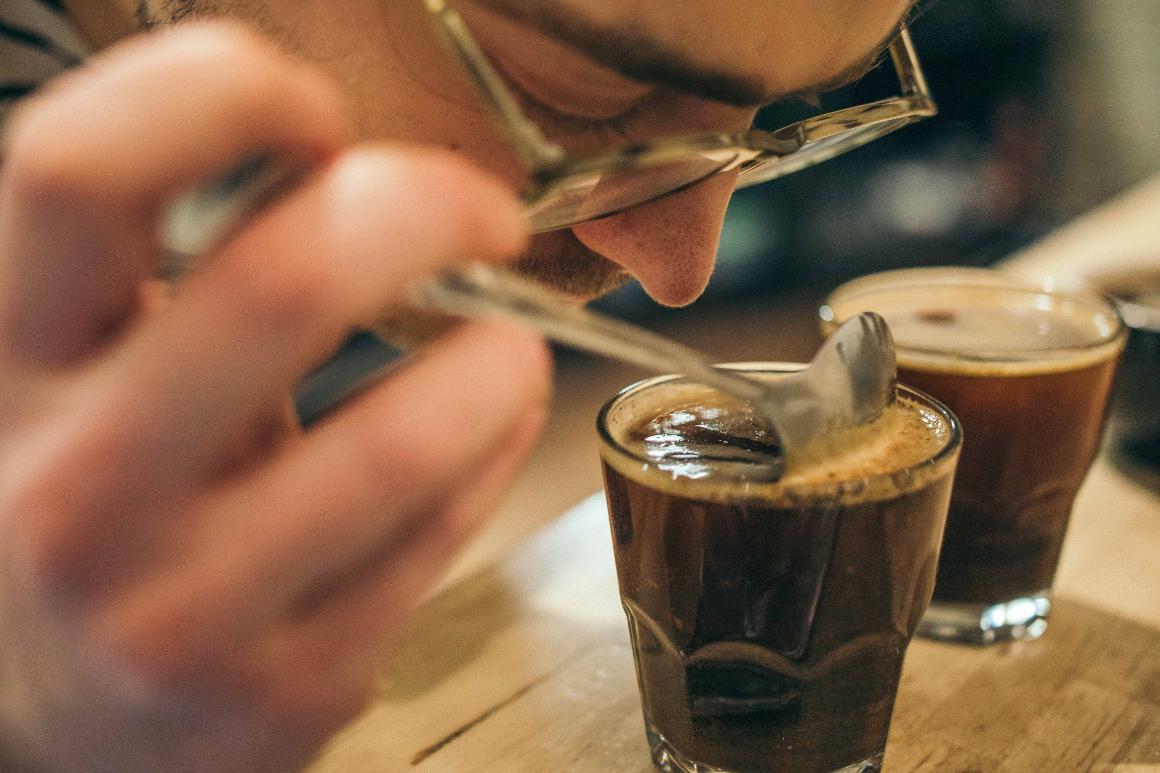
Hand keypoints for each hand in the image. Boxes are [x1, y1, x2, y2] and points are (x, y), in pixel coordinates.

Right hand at [0, 24, 548, 771]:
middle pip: (284, 282)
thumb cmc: (88, 514)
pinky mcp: (284, 689)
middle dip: (427, 207)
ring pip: (399, 442)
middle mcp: (75, 489)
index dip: (222, 92)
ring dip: (495, 358)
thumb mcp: (77, 379)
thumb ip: (177, 279)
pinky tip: (488, 422)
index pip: (80, 167)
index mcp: (12, 364)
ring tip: (505, 342)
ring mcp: (181, 608)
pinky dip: (492, 453)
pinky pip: (436, 539)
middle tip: (480, 211)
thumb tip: (351, 173)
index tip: (312, 110)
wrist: (58, 726)